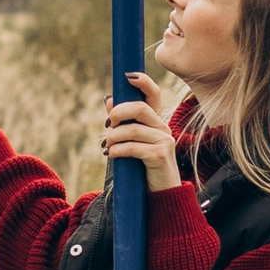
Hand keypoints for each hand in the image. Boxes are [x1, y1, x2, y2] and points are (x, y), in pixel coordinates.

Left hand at [101, 72, 181, 191]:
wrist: (160, 193)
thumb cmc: (143, 166)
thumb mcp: (132, 141)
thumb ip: (122, 121)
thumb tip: (108, 99)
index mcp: (156, 121)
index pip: (154, 94)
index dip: (143, 82)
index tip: (127, 76)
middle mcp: (163, 128)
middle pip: (140, 108)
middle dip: (119, 113)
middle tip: (107, 125)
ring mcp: (164, 141)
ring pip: (133, 129)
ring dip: (113, 137)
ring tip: (105, 146)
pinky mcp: (160, 156)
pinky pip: (133, 148)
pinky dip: (117, 150)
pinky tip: (111, 155)